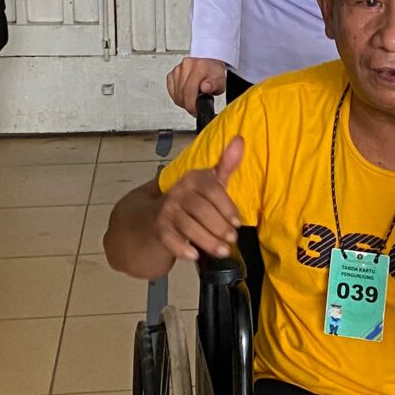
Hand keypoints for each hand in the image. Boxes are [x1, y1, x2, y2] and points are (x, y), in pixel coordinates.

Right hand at [155, 136, 245, 260]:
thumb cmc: (189, 200)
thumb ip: (226, 165)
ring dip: (207, 241)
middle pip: (201, 210)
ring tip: (222, 251)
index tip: (238, 222)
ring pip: (188, 226)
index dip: (227, 207)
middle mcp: (178, 192)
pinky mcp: (159, 229)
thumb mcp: (208, 182)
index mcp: (192, 179)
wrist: (153, 215)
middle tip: (232, 239)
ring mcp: (166, 211)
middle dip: (219, 226)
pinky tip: (195, 256)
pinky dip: (182, 248)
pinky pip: (170, 239)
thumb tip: (240, 139)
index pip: (212, 190)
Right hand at [166, 56, 228, 114]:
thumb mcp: (221, 81)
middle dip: (188, 105)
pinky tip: (186, 96)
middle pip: (182, 94)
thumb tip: (205, 87)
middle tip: (195, 108)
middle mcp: (186, 66)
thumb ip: (214, 85)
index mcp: (199, 67)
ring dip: (183, 102)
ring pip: (176, 94)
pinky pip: (172, 92)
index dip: (191, 105)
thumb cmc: (215, 74)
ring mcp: (177, 70)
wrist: (209, 65)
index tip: (196, 110)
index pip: (189, 91)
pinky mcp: (171, 74)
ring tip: (193, 100)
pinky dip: (178, 97)